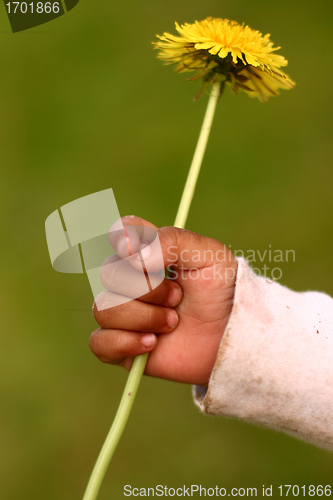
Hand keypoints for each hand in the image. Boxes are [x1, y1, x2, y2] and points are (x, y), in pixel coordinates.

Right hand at [89, 216, 236, 385]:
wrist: (231, 337)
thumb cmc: (221, 292)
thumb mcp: (209, 256)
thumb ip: (173, 241)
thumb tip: (135, 256)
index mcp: (148, 252)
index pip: (120, 233)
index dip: (123, 239)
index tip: (138, 252)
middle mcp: (130, 279)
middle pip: (110, 274)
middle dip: (148, 289)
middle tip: (178, 298)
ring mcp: (123, 313)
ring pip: (104, 309)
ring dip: (144, 317)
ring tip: (173, 323)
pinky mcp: (120, 346)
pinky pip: (99, 342)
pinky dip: (125, 343)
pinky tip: (152, 344)